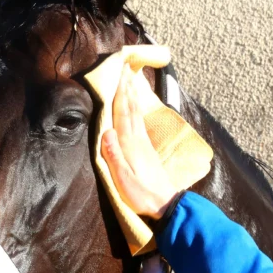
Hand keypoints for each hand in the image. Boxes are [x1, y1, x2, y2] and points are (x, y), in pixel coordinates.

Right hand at [101, 64, 180, 219]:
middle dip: (127, 88)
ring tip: (130, 81)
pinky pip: (140, 123)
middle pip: (131, 108)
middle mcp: (138, 139)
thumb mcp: (123, 179)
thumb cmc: (141, 195)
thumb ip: (114, 155)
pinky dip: (136, 110)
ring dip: (132, 96)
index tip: (118, 73)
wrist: (165, 204)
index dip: (120, 93)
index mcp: (130, 144)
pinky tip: (136, 108)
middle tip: (125, 68)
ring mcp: (145, 144)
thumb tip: (106, 131)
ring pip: (137, 114)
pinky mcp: (148, 150)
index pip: (123, 113)